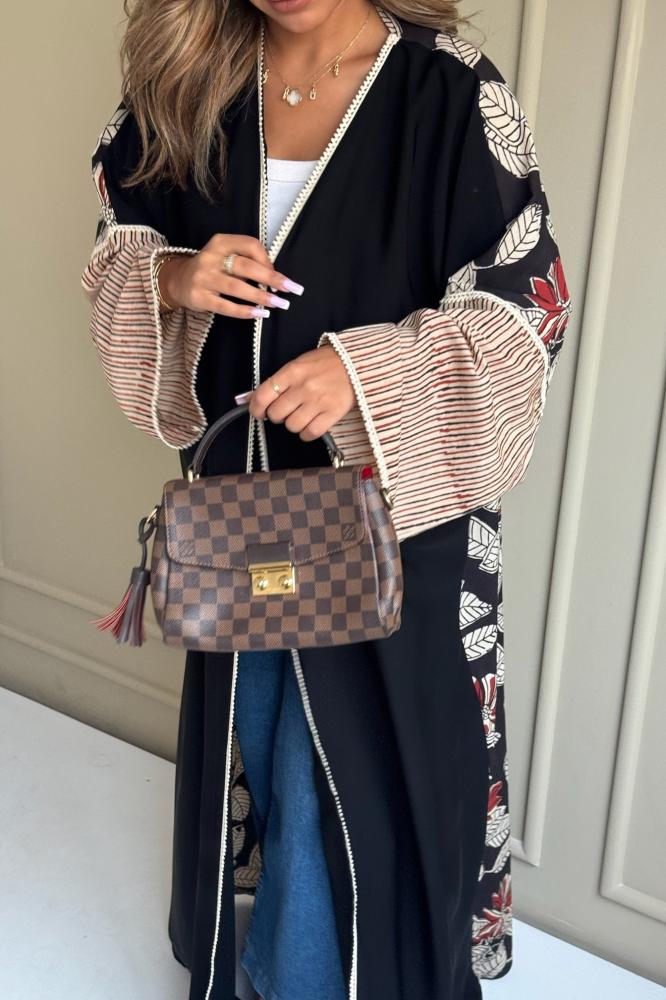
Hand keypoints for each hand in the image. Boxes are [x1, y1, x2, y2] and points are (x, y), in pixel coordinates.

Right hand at [158, 234, 303, 318]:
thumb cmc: (213, 268)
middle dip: (271, 278)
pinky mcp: (199, 297)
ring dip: (261, 296)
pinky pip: (226, 306)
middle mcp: (210, 258)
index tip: (280, 275)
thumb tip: (275, 277)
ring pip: (237, 288)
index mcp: (220, 242)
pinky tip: (260, 314)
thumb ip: (247, 260)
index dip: (267, 259)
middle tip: (291, 289)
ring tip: (280, 304)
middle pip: (246, 267)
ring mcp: (203, 278)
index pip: (250, 245)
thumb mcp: (226, 255)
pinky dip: (245, 311)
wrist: (178, 281)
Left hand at [249, 345, 355, 441]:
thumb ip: (277, 382)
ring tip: (302, 415)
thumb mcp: (299, 365)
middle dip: (278, 415)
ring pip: (292, 426)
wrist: (358, 363)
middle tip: (287, 410)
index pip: (263, 396)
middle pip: (276, 414)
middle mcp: (303, 387)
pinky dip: (307, 433)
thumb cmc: (326, 364)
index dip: (256, 409)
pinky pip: (310, 433)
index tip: (259, 412)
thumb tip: (250, 398)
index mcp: (292, 372)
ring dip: (294, 424)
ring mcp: (318, 401)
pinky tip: (311, 424)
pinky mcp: (333, 413)